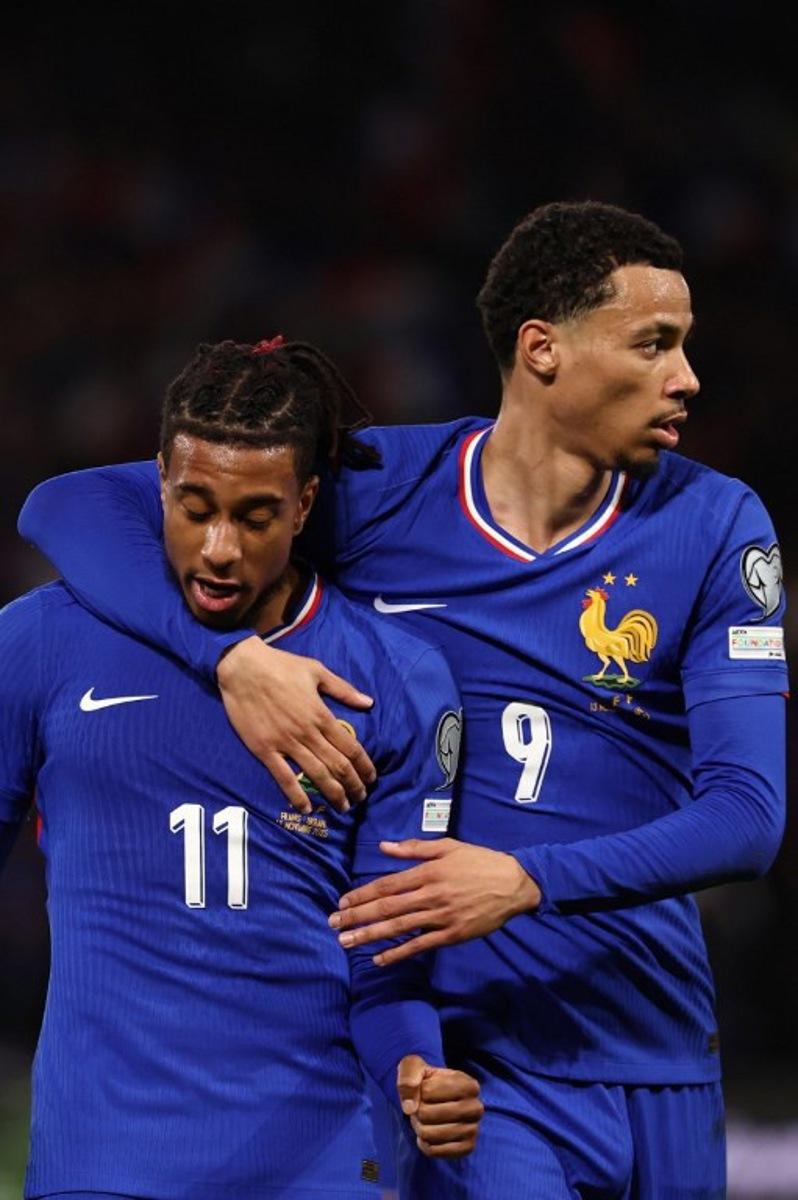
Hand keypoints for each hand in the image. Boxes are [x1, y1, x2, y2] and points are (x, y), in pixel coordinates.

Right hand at [217, 636, 375, 812]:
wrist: (242, 667)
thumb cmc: (281, 665)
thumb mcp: (317, 670)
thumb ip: (344, 690)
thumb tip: (369, 702)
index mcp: (321, 714)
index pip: (351, 747)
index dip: (364, 766)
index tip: (371, 778)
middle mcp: (307, 732)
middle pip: (337, 766)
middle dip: (353, 786)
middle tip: (361, 799)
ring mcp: (285, 742)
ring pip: (315, 775)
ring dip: (332, 793)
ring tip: (342, 806)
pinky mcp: (264, 749)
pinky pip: (283, 777)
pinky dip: (296, 795)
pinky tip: (307, 808)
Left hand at [330, 838, 540, 963]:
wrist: (514, 884)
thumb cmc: (480, 861)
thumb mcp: (448, 847)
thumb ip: (414, 849)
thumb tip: (383, 846)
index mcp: (428, 872)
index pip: (387, 885)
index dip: (362, 894)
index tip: (342, 902)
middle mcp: (430, 895)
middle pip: (387, 908)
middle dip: (357, 916)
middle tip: (333, 924)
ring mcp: (440, 917)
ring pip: (398, 928)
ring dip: (370, 936)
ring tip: (347, 942)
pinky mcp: (451, 935)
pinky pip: (419, 946)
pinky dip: (398, 954)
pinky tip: (378, 960)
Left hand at [396, 1055, 483, 1157]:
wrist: (438, 1100)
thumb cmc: (426, 1080)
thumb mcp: (414, 1066)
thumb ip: (408, 1077)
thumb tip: (410, 1108)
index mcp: (469, 1084)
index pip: (427, 1092)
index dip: (418, 1091)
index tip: (424, 1089)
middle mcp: (476, 1108)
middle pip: (427, 1114)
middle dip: (417, 1111)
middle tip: (421, 1107)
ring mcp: (473, 1130)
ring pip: (429, 1135)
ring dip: (419, 1128)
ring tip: (425, 1120)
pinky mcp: (467, 1148)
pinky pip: (434, 1151)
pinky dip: (424, 1144)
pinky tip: (428, 1135)